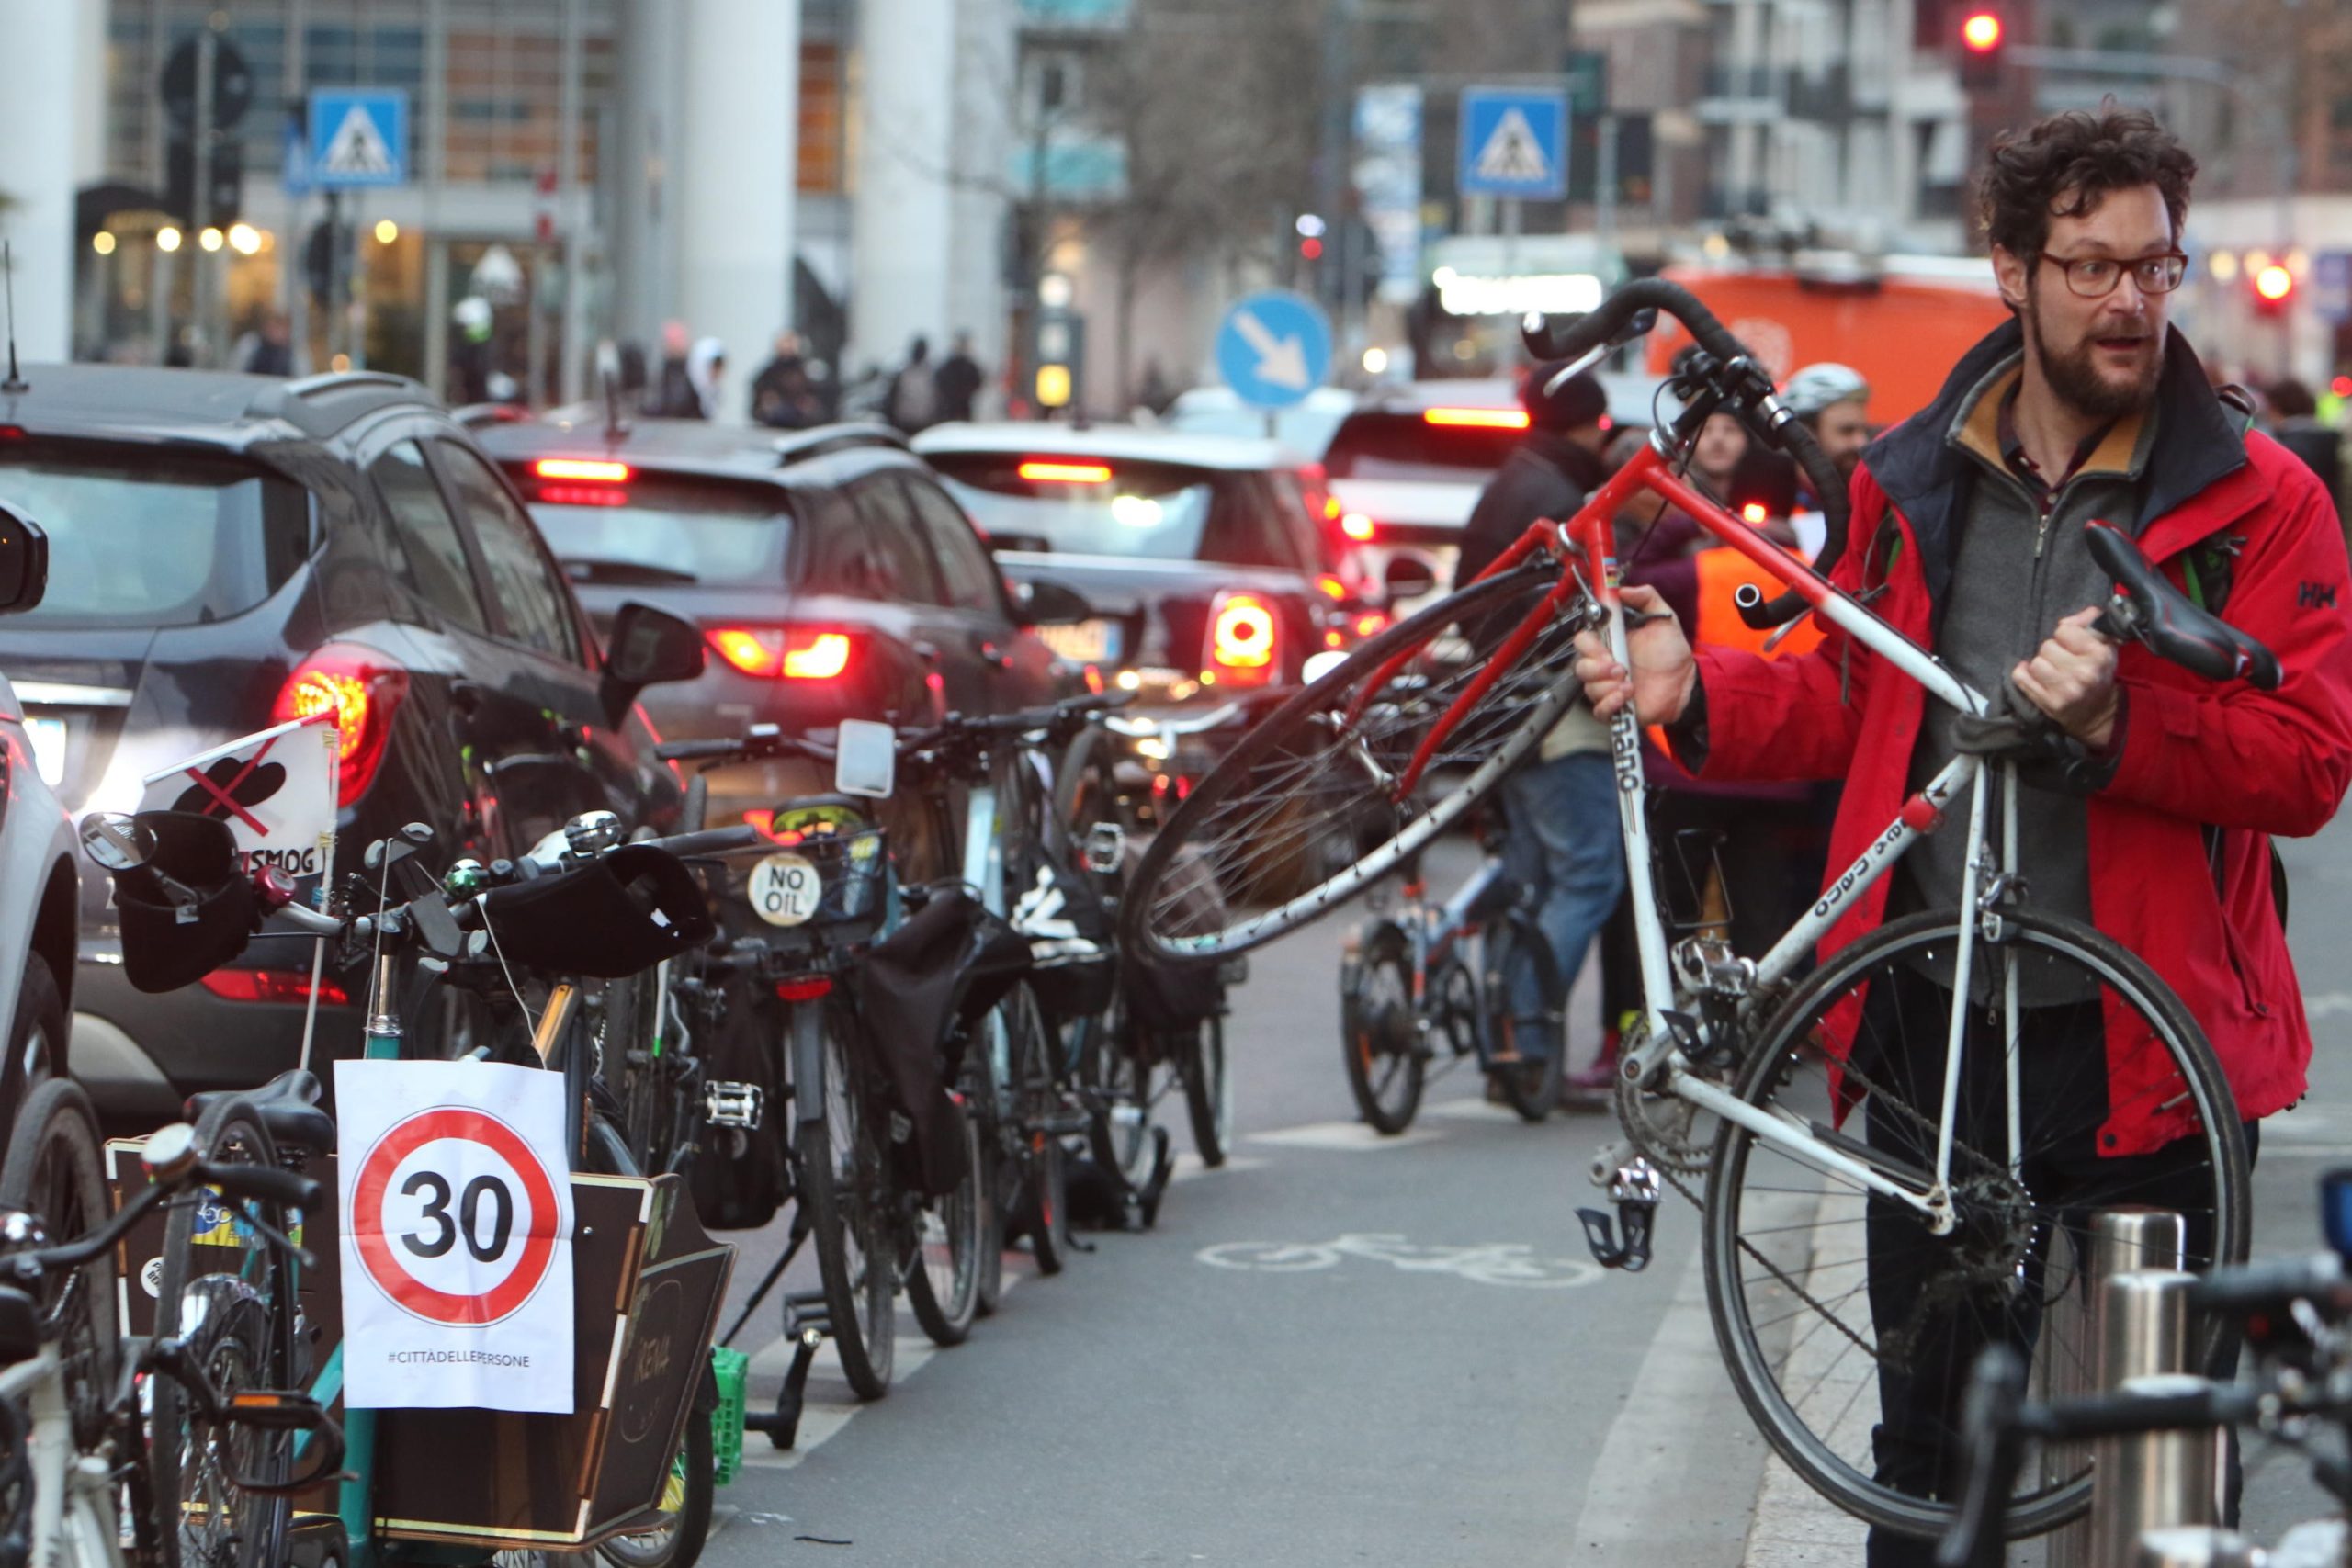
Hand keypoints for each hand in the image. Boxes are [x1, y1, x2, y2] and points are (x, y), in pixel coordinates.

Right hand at [1571, 584, 1697, 723]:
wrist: (1686, 683)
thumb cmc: (1672, 653)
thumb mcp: (1663, 618)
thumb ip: (1646, 598)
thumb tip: (1624, 589)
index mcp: (1611, 643)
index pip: (1582, 640)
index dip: (1589, 644)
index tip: (1605, 645)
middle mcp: (1605, 665)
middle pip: (1580, 666)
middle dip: (1598, 668)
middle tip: (1620, 667)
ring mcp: (1608, 687)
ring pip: (1589, 688)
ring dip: (1608, 686)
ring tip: (1630, 684)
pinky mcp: (1615, 707)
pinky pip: (1599, 710)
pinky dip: (1610, 704)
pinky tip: (1626, 697)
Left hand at [2012, 607, 2119, 748]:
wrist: (2098, 713)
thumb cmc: (2098, 674)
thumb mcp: (2103, 647)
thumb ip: (2090, 624)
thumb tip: (2077, 614)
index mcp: (2099, 655)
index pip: (2064, 630)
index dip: (2066, 635)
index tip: (2071, 645)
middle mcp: (2083, 673)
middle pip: (2047, 646)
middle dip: (2053, 651)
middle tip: (2063, 661)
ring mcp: (2064, 690)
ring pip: (2035, 663)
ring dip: (2041, 665)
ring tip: (2053, 672)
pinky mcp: (2048, 703)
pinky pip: (2022, 679)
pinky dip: (2024, 675)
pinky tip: (2034, 677)